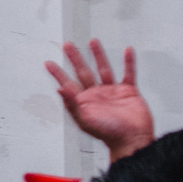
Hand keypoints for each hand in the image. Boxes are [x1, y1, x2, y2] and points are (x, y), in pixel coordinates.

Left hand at [44, 40, 153, 159]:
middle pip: (83, 72)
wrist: (133, 140)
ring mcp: (113, 92)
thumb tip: (59, 89)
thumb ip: (71, 104)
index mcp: (84, 102)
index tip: (48, 63)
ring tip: (93, 42)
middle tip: (67, 46)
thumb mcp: (86, 120)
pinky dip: (128, 62)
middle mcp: (97, 95)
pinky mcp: (128, 92)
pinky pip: (128, 74)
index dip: (58, 74)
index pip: (68, 83)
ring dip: (98, 55)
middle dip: (75, 58)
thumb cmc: (110, 135)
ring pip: (103, 69)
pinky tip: (127, 51)